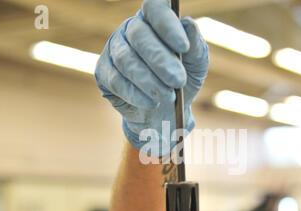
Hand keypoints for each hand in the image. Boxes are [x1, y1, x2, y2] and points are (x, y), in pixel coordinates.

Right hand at [95, 0, 208, 156]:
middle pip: (139, 35)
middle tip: (178, 81)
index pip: (155, 8)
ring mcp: (114, 49)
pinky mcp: (104, 72)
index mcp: (155, 20)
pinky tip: (152, 103)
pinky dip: (136, 94)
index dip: (167, 24)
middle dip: (161, 60)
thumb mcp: (196, 64)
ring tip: (168, 97)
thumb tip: (188, 23)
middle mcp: (131, 29)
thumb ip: (195, 45)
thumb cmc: (183, 79)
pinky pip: (116, 80)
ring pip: (126, 60)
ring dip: (149, 81)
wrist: (167, 110)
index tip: (183, 47)